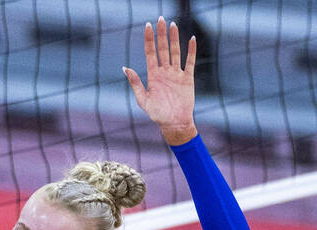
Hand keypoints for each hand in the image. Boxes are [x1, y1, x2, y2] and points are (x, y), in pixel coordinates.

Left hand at [123, 18, 196, 145]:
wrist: (174, 124)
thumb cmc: (157, 115)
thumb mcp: (143, 100)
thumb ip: (136, 83)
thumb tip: (125, 68)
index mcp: (153, 75)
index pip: (150, 52)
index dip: (149, 39)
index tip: (147, 25)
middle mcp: (164, 72)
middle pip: (162, 48)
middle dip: (161, 34)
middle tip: (160, 19)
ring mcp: (176, 74)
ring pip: (175, 52)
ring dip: (174, 39)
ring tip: (173, 24)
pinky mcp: (187, 79)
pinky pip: (190, 62)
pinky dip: (191, 51)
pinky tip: (191, 39)